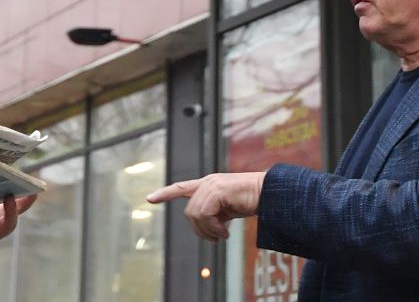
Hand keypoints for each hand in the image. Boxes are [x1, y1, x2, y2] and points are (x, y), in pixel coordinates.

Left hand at [146, 172, 266, 241]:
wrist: (269, 194)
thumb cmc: (251, 201)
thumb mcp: (228, 209)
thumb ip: (214, 213)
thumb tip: (206, 229)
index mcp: (208, 185)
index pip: (181, 187)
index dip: (165, 193)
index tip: (149, 199)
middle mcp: (207, 182)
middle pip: (189, 212)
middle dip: (200, 230)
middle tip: (217, 237)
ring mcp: (212, 185)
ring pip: (196, 215)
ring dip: (209, 231)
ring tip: (222, 235)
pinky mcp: (217, 190)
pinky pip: (205, 215)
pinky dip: (214, 228)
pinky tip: (225, 232)